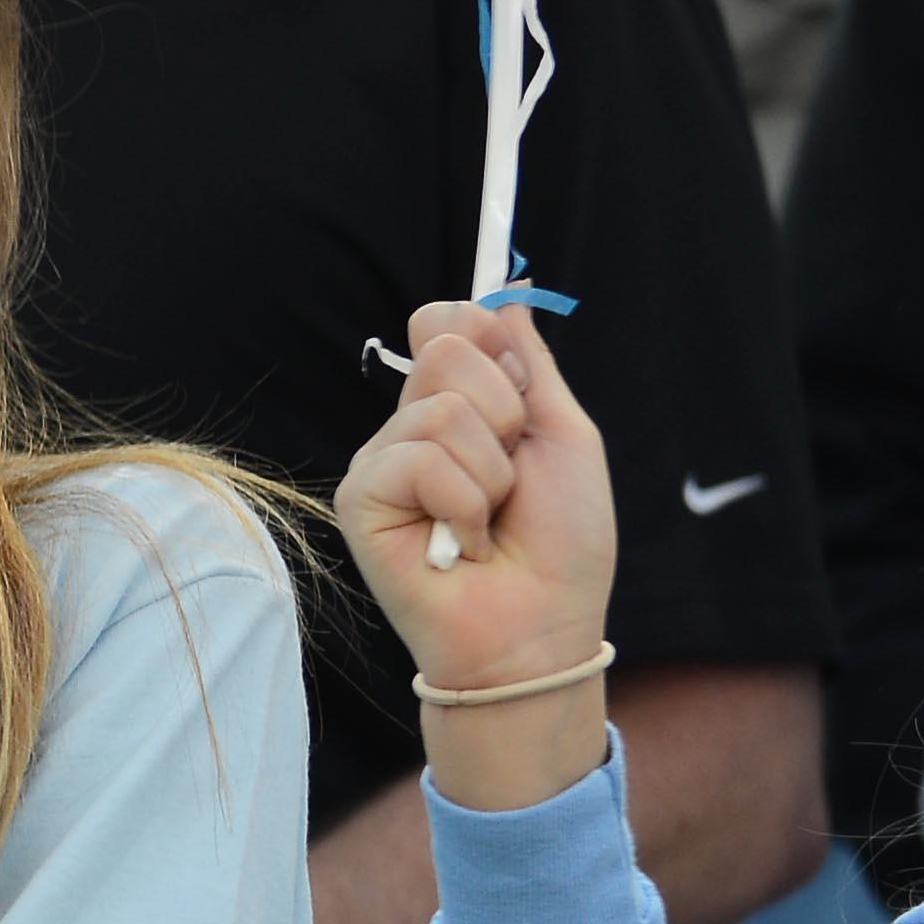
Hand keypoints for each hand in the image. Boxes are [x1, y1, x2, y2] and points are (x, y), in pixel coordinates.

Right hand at [337, 300, 618, 809]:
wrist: (539, 627)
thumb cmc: (561, 545)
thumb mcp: (566, 437)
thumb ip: (531, 366)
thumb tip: (503, 295)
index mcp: (459, 405)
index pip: (449, 322)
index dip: (486, 340)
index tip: (520, 394)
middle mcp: (411, 426)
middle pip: (445, 350)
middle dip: (504, 415)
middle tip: (510, 478)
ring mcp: (380, 462)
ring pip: (439, 411)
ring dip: (490, 474)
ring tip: (487, 521)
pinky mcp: (358, 498)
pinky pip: (417, 460)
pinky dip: (462, 504)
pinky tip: (459, 543)